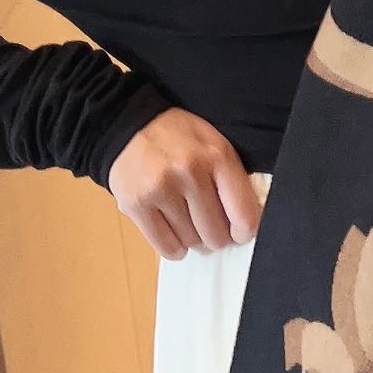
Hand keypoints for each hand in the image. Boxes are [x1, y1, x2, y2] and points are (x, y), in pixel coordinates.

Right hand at [107, 107, 261, 259]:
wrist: (129, 124)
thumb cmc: (179, 138)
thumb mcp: (214, 144)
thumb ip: (232, 180)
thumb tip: (244, 226)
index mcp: (217, 156)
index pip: (244, 215)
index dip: (244, 231)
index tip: (238, 232)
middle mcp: (189, 172)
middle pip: (216, 235)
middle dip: (215, 235)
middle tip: (207, 224)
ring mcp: (160, 189)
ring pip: (191, 242)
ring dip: (191, 237)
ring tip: (185, 218)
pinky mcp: (136, 204)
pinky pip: (166, 247)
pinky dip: (174, 247)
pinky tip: (173, 232)